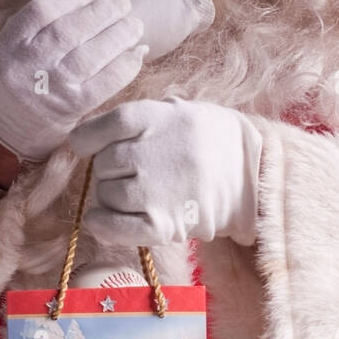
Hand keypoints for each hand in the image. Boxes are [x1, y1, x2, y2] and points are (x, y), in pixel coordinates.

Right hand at [0, 0, 148, 161]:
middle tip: (124, 3)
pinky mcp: (71, 108)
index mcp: (7, 45)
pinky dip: (125, 66)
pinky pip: (104, 82)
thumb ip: (37, 24)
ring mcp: (50, 87)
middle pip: (70, 30)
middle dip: (103, 11)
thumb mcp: (8, 48)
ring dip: (120, 35)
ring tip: (135, 25)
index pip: (41, 12)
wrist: (0, 133)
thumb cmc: (11, 82)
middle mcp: (26, 64)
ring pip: (90, 54)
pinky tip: (137, 53)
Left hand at [66, 97, 262, 247]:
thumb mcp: (178, 110)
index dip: (87, 137)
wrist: (254, 175)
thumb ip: (138, 120)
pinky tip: (104, 219)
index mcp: (158, 117)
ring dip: (112, 196)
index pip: (105, 126)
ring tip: (136, 192)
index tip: (85, 144)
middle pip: (103, 164)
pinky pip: (114, 227)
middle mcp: (153, 152)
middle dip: (111, 169)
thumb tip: (88, 139)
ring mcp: (157, 190)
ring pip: (106, 195)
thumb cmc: (207, 140)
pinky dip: (103, 224)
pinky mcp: (164, 225)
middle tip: (133, 170)